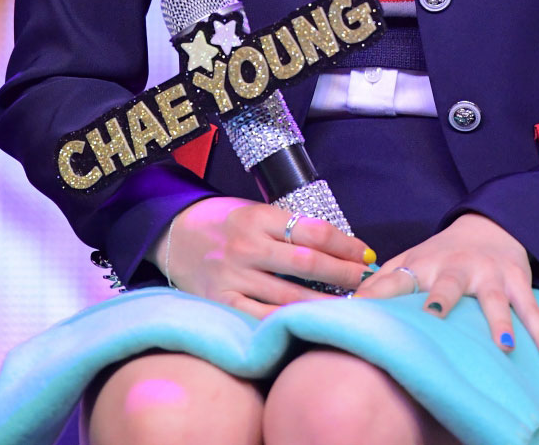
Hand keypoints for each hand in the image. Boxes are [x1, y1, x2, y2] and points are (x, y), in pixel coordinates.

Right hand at [151, 197, 375, 319]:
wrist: (172, 233)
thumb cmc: (222, 221)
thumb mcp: (254, 211)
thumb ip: (286, 227)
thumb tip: (335, 247)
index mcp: (258, 216)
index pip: (313, 230)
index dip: (345, 244)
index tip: (365, 253)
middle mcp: (246, 246)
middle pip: (306, 263)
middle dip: (343, 273)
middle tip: (366, 281)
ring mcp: (232, 276)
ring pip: (288, 295)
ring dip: (324, 303)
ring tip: (349, 307)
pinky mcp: (221, 302)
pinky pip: (259, 317)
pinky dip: (286, 323)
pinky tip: (308, 326)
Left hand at [354, 212, 538, 362]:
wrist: (491, 223)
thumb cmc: (443, 253)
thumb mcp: (412, 258)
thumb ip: (384, 281)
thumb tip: (346, 305)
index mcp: (425, 264)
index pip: (397, 278)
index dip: (378, 294)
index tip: (361, 313)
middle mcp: (456, 267)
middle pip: (448, 284)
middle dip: (441, 301)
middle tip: (434, 318)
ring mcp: (489, 274)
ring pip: (494, 299)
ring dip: (499, 322)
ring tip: (505, 347)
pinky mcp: (516, 280)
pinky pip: (531, 308)